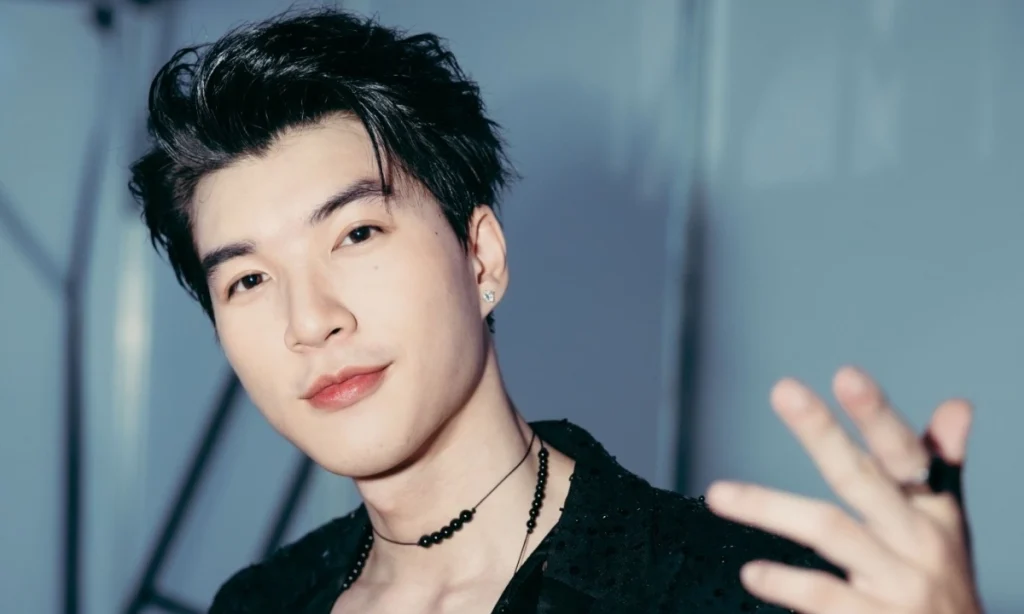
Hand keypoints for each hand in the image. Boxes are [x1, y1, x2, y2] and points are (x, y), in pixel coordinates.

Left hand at [705, 366, 981, 613]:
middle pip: (862, 478)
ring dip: (770, 507)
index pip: (904, 453)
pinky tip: (751, 572)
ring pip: (830, 530)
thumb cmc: (942, 582)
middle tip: (784, 391)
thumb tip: (957, 403)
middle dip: (823, 433)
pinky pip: (823, 594)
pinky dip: (785, 581)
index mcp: (933, 511)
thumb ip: (941, 465)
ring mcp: (900, 585)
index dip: (877, 415)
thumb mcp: (947, 526)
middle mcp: (920, 542)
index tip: (846, 374)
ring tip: (717, 494)